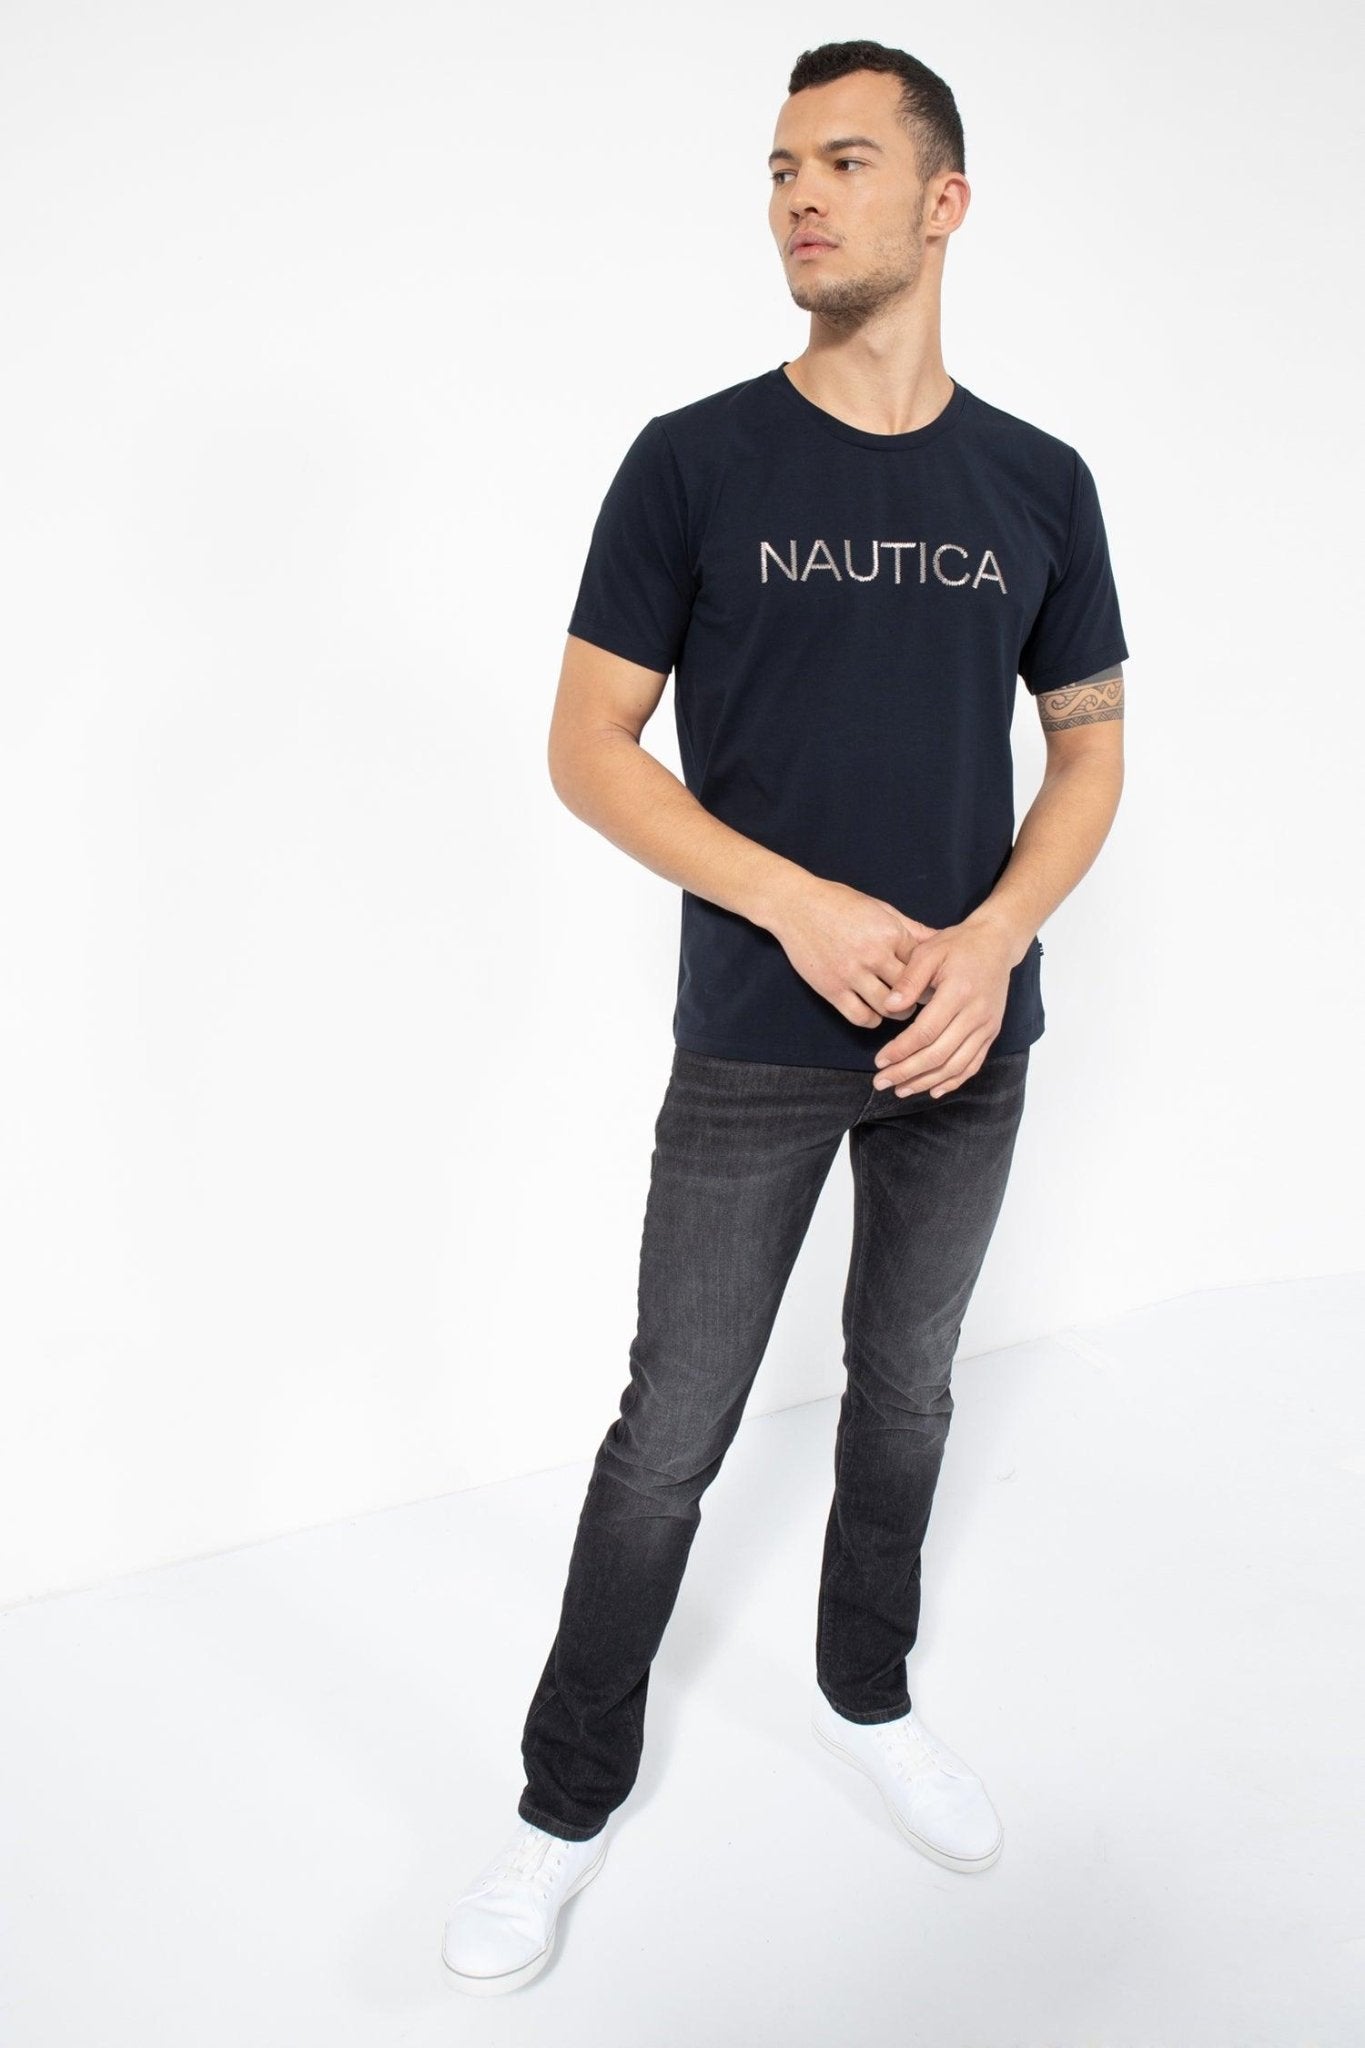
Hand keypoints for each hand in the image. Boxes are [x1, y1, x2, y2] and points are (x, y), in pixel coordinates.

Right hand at [767, 876, 939, 1028]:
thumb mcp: (881, 908)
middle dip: (920, 998)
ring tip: (900, 1008)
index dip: (931, 976)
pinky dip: (873, 1020)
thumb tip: (942, 939)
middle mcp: (874, 955)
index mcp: (890, 933)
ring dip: (899, 1013)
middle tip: (921, 1001)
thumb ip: (911, 928)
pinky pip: (861, 1016)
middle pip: (912, 990)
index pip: (924, 965)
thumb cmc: (839, 902)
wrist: (795, 905)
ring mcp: (851, 974)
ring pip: (890, 1008)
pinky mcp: (832, 989)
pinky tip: (875, 1012)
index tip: (933, 982)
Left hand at [871, 916, 1018, 1097]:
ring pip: (956, 1065)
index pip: (925, 1032)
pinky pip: (973, 1064)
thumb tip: (889, 1007)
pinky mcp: (991, 1033)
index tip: (879, 1061)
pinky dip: (953, 1081)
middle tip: (882, 1082)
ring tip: (901, 1090)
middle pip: (939, 1055)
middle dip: (908, 1073)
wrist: (996, 943)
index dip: (901, 1051)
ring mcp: (987, 1026)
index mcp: (958, 993)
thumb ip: (909, 980)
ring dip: (927, 1082)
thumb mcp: (929, 951)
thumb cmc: (958, 945)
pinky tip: (933, 1090)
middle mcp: (976, 1014)